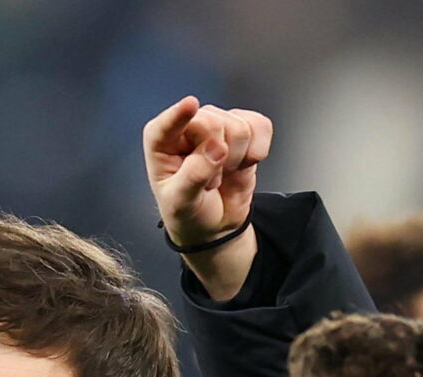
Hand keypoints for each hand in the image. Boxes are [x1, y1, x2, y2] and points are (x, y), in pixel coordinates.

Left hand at [144, 96, 271, 301]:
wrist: (215, 225)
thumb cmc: (189, 212)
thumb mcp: (181, 203)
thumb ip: (194, 175)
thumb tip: (216, 148)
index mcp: (162, 142)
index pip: (167, 124)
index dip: (180, 114)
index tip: (191, 105)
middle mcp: (189, 126)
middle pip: (215, 124)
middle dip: (219, 158)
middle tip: (210, 181)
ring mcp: (218, 125)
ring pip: (240, 127)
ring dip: (237, 158)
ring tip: (222, 174)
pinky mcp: (243, 128)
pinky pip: (260, 126)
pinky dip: (258, 149)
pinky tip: (243, 163)